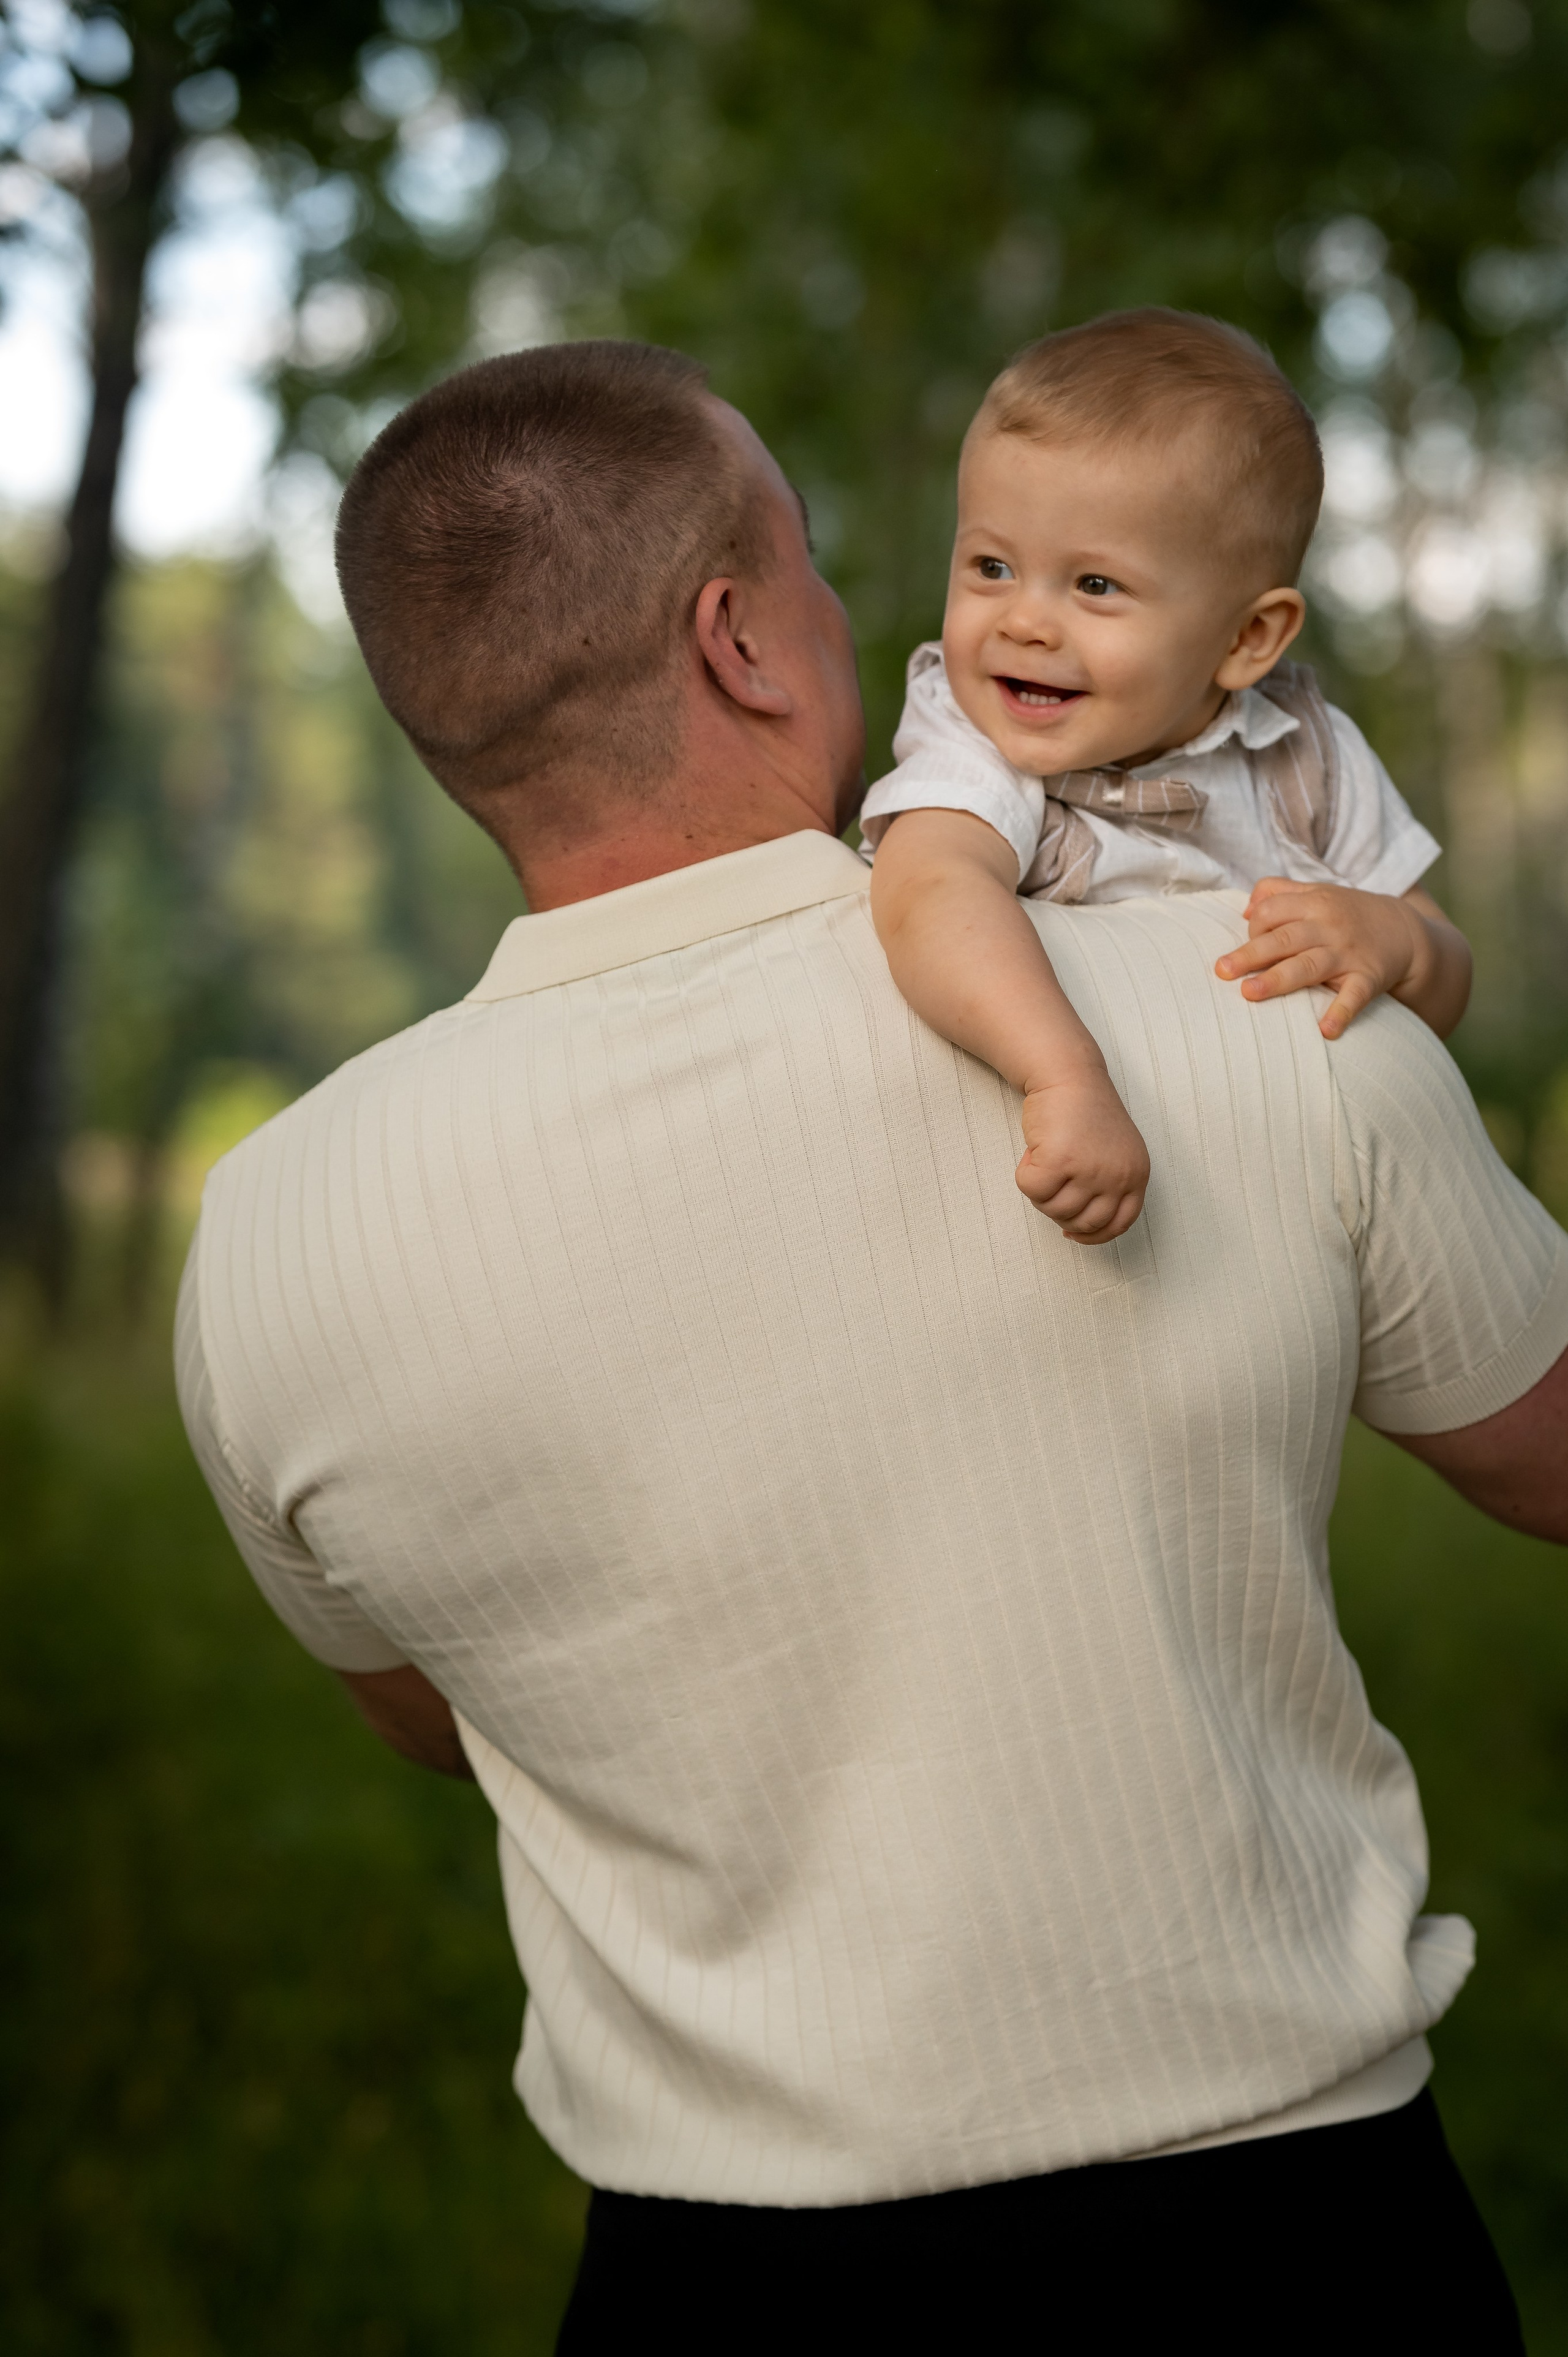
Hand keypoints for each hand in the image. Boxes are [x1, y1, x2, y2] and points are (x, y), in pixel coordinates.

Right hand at [1016, 1067, 1149, 1241]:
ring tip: (1044, 1159)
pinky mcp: (1061, 1161)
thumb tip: (1080, 1228)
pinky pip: (1032, 1190)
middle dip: (1059, 1210)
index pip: (1118, 1225)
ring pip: (1054, 1209)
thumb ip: (1107, 1186)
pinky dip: (1025, 1174)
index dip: (1092, 1234)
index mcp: (1136, 1175)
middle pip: (1082, 1223)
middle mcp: (1118, 1176)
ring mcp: (1091, 1170)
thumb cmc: (1084, 1111)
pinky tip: (1034, 1151)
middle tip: (1051, 1183)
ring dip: (1040, 1190)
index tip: (1072, 1232)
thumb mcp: (1113, 1153)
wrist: (1067, 1075)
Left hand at [1215, 877, 1433, 1040]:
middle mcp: (1329, 926)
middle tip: (1222, 971)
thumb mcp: (1317, 892)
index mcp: (1313, 903)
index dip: (1253, 929)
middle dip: (1251, 954)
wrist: (1405, 930)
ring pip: (1309, 965)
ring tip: (1250, 993)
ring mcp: (1348, 953)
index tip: (1249, 948)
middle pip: (1284, 938)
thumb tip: (1245, 908)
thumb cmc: (1347, 914)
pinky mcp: (1369, 977)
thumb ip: (1278, 892)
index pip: (1271, 912)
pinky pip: (1354, 996)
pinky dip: (1341, 1012)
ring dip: (1279, 979)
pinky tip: (1326, 1030)